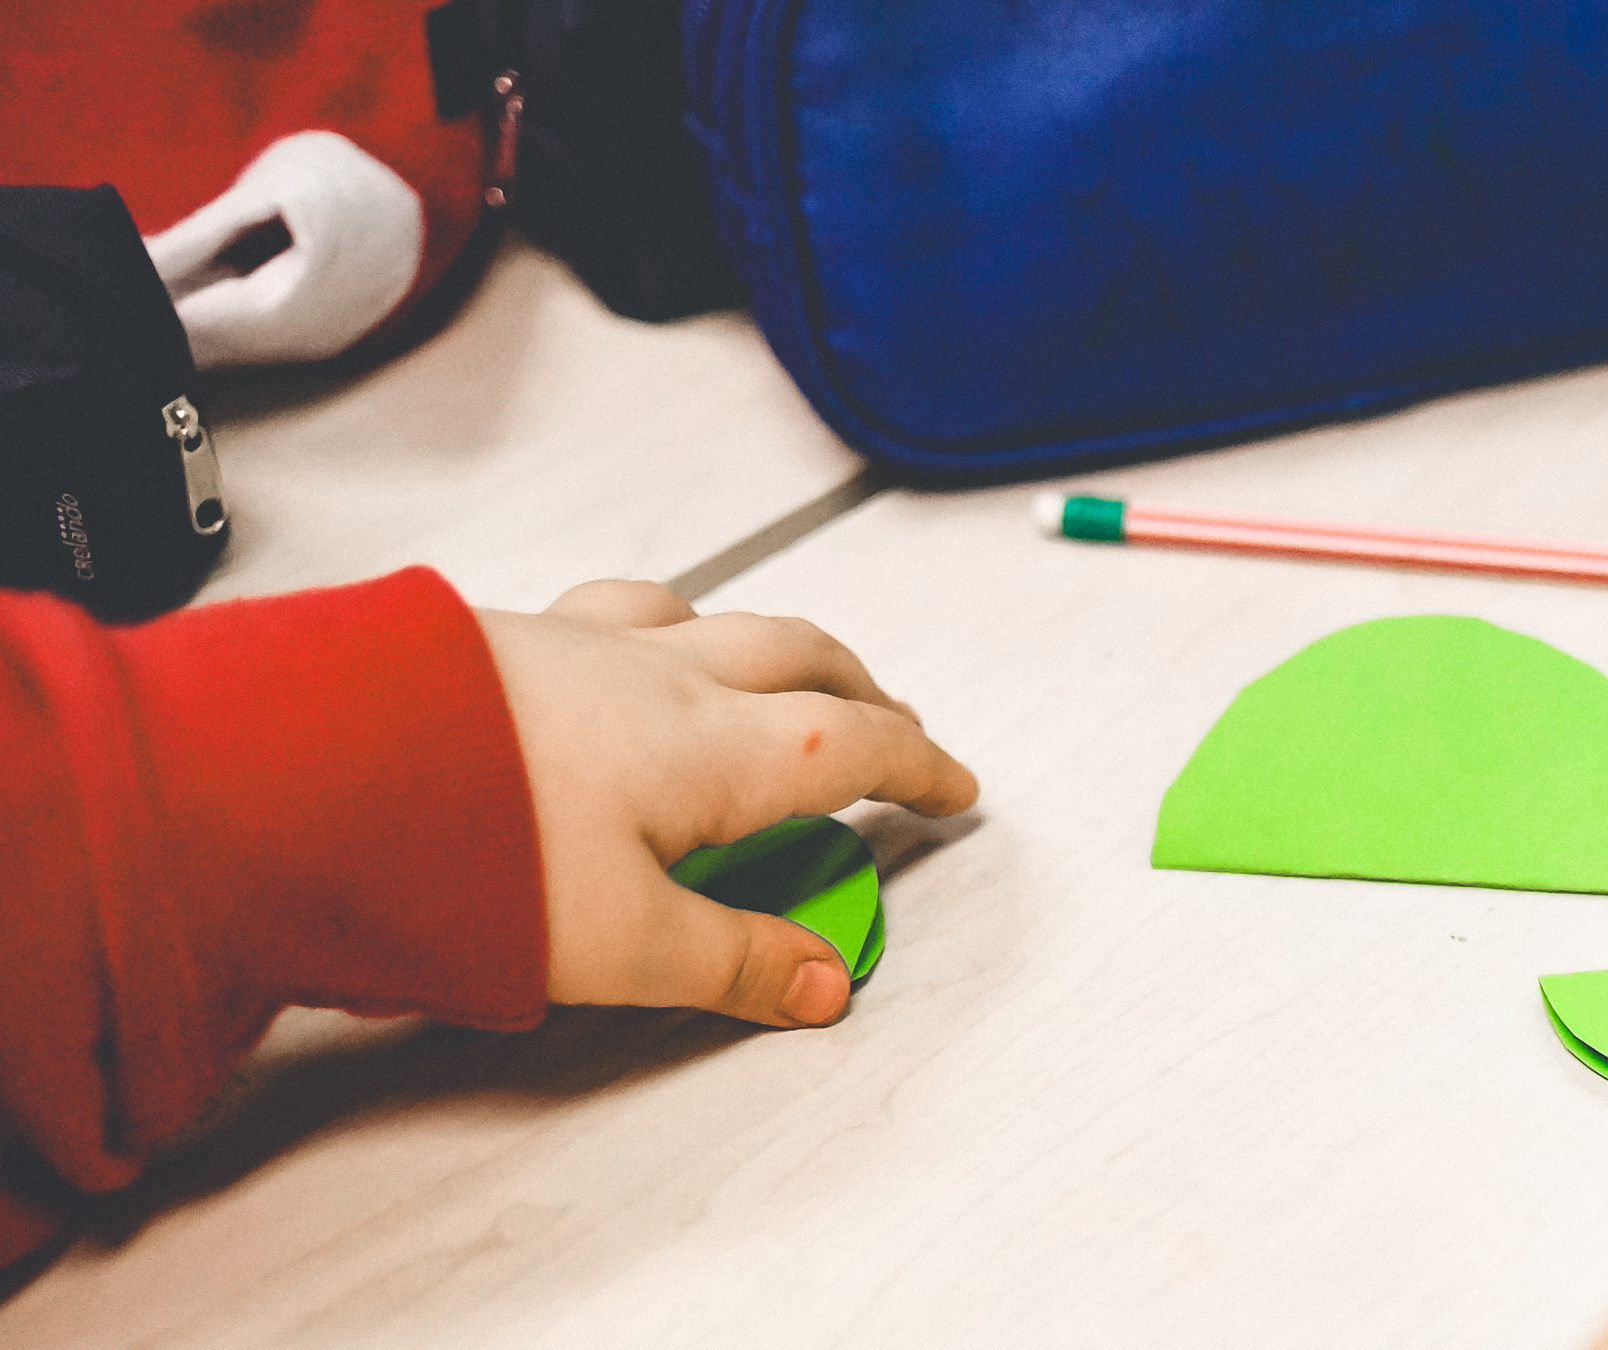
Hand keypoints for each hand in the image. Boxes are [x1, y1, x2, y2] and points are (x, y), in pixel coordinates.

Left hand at [478, 580, 977, 1028]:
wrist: (307, 772)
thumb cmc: (466, 852)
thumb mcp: (623, 945)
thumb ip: (732, 962)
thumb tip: (820, 984)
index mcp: (722, 746)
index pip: (859, 744)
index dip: (920, 767)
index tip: (955, 786)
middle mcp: (665, 674)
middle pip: (801, 654)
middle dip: (864, 687)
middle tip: (891, 724)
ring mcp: (582, 643)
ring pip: (709, 616)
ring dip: (767, 642)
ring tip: (772, 672)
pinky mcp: (505, 637)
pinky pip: (619, 613)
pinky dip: (665, 629)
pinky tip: (625, 656)